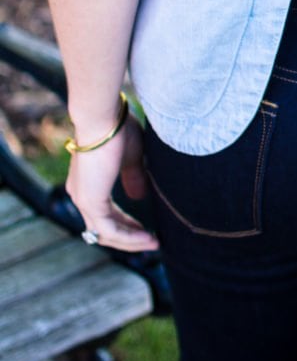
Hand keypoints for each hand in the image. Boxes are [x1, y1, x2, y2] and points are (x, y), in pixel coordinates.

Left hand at [65, 115, 158, 251]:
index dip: (126, 224)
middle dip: (129, 237)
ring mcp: (83, 199)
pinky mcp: (90, 201)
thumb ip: (133, 177)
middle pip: (104, 228)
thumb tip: (139, 196)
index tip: (145, 228)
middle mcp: (81, 194)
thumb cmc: (117, 128)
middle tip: (151, 241)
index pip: (105, 213)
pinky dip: (128, 236)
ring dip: (131, 240)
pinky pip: (109, 229)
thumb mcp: (131, 155)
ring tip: (152, 242)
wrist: (103, 118)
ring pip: (106, 233)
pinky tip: (146, 237)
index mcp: (88, 183)